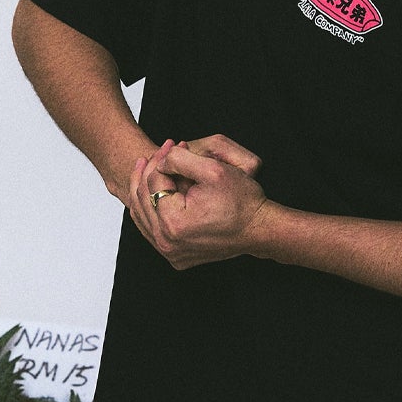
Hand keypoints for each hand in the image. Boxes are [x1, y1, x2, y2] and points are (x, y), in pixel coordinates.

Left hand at [127, 134, 271, 269]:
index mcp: (173, 222)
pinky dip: (151, 211)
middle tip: (153, 154)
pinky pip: (153, 232)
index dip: (159, 159)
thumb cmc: (241, 201)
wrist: (258, 229)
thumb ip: (179, 159)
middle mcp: (168, 243)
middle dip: (147, 172)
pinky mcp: (176, 258)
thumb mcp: (213, 170)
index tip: (169, 144)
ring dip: (143, 191)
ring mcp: (171, 254)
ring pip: (143, 217)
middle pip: (143, 200)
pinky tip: (155, 194)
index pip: (153, 183)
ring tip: (148, 169)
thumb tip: (160, 161)